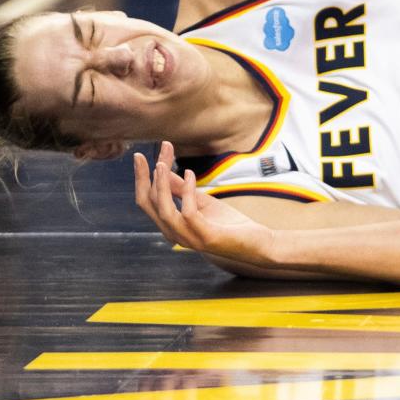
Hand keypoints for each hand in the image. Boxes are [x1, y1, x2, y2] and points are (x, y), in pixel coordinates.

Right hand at [133, 141, 275, 264]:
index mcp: (172, 226)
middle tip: (141, 156)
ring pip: (164, 210)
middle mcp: (175, 234)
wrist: (257, 243)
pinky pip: (188, 213)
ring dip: (160, 185)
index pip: (148, 201)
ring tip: (161, 164)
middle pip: (149, 205)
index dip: (143, 178)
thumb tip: (162, 171)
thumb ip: (182, 190)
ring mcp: (189, 238)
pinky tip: (191, 173)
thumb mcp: (201, 201)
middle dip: (143, 179)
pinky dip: (187, 191)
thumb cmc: (229, 224)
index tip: (141, 156)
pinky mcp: (206, 237)